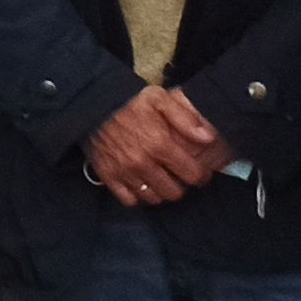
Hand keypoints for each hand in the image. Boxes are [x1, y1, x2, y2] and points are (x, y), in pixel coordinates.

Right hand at [84, 87, 223, 205]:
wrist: (92, 104)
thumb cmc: (129, 101)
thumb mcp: (160, 99)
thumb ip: (185, 118)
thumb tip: (208, 138)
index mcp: (159, 144)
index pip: (192, 174)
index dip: (200, 175)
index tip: (200, 172)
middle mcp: (143, 162)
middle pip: (173, 192)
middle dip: (180, 185)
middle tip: (179, 176)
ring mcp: (124, 172)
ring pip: (153, 198)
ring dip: (160, 191)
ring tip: (160, 180)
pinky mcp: (108, 177)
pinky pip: (129, 200)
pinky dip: (137, 196)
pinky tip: (141, 184)